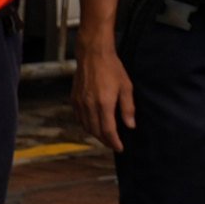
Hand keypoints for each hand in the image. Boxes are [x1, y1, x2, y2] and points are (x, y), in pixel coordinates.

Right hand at [76, 35, 133, 149]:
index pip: (108, 131)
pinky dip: (87, 125)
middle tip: (114, 144)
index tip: (120, 148)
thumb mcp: (126, 87)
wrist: (93, 55)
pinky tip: (94, 124)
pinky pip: (79, 118)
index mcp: (104, 104)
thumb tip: (130, 126)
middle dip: (105, 141)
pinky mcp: (74, 99)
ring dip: (95, 134)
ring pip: (86, 126)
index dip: (114, 142)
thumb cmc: (112, 69)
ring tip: (105, 137)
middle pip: (96, 132)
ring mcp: (80, 103)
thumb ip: (128, 108)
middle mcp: (89, 106)